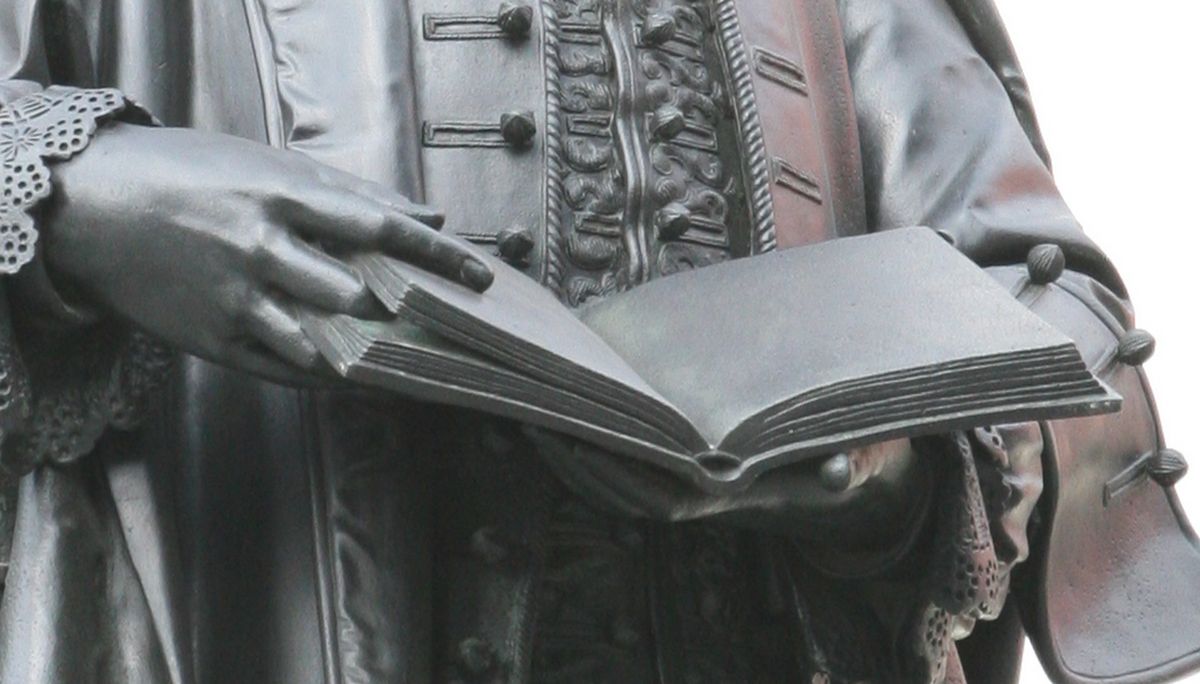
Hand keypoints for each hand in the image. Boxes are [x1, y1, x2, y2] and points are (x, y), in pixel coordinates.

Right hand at [40, 123, 492, 383]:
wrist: (92, 208)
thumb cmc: (191, 175)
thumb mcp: (269, 163)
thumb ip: (353, 192)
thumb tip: (429, 215)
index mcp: (278, 195)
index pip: (378, 227)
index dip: (435, 255)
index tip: (481, 275)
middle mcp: (259, 248)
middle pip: (353, 292)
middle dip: (403, 311)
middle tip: (447, 325)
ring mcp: (234, 299)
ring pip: (322, 341)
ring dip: (373, 353)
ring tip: (417, 361)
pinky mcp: (214, 340)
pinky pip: (287, 370)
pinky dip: (334, 378)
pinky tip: (370, 381)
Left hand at [525, 427, 932, 551]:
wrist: (842, 482)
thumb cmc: (844, 464)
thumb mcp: (856, 463)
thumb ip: (848, 465)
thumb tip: (842, 470)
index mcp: (730, 497)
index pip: (661, 497)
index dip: (616, 476)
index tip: (580, 443)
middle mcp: (698, 496)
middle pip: (622, 488)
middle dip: (574, 457)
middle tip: (534, 413)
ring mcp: (684, 483)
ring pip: (614, 478)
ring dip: (571, 450)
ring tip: (535, 404)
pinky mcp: (676, 465)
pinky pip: (624, 460)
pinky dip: (593, 439)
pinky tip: (571, 401)